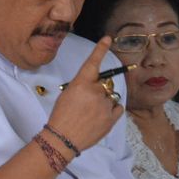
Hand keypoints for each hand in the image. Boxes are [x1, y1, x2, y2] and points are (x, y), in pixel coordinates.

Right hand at [47, 37, 123, 152]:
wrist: (63, 139)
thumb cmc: (61, 116)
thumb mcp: (67, 95)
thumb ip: (81, 87)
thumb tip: (94, 86)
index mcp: (81, 84)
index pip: (92, 63)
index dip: (100, 49)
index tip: (107, 39)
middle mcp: (95, 91)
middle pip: (103, 84)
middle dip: (98, 91)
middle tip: (87, 104)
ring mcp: (105, 105)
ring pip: (110, 97)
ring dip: (104, 102)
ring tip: (92, 114)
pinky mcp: (112, 118)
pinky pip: (117, 107)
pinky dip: (112, 110)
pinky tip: (101, 116)